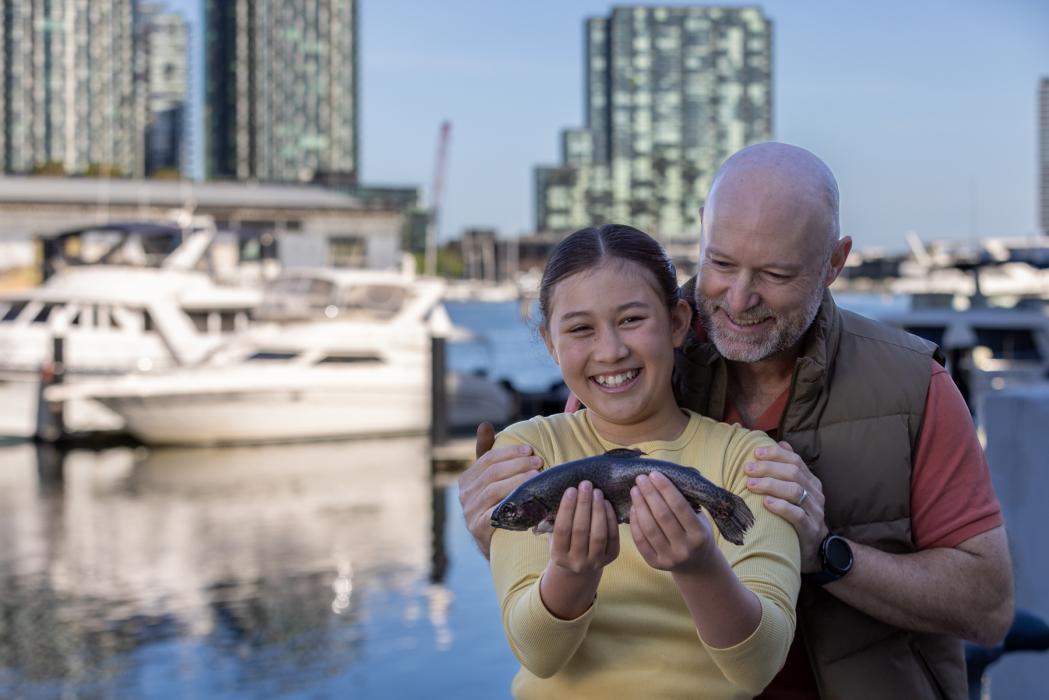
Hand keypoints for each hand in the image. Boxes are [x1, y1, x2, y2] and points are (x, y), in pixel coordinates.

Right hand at [457, 422, 543, 557]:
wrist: (494, 544)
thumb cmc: (495, 505)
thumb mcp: (489, 479)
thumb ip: (486, 452)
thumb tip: (485, 424)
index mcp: (466, 479)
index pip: (487, 459)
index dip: (509, 452)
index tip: (530, 450)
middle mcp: (464, 495)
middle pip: (492, 473)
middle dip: (517, 465)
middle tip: (538, 462)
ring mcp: (469, 512)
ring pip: (495, 490)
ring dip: (518, 481)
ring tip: (537, 476)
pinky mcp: (478, 529)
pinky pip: (496, 512)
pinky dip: (513, 503)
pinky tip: (530, 498)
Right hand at [548, 481, 619, 574]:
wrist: (580, 565)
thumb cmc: (565, 542)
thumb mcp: (554, 535)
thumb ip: (554, 519)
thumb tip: (559, 491)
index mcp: (559, 556)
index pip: (562, 529)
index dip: (567, 508)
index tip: (571, 489)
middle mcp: (577, 562)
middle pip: (580, 530)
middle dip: (583, 504)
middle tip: (586, 485)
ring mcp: (595, 562)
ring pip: (598, 534)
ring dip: (598, 510)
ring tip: (597, 492)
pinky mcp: (611, 557)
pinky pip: (613, 536)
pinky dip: (610, 518)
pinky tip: (606, 503)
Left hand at [629, 472, 716, 573]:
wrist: (697, 565)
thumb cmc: (697, 533)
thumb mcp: (700, 518)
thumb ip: (686, 502)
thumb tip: (664, 478)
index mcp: (699, 534)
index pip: (680, 507)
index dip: (665, 489)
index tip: (654, 474)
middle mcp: (685, 548)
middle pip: (662, 516)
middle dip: (649, 494)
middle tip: (641, 478)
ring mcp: (669, 558)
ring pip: (649, 528)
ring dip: (640, 506)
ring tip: (635, 491)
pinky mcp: (655, 564)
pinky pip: (641, 541)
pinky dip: (635, 523)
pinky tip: (633, 508)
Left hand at [744, 441, 826, 571]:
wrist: (814, 549)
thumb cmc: (797, 516)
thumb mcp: (794, 492)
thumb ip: (788, 469)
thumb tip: (781, 443)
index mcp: (811, 481)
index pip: (795, 460)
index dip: (775, 454)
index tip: (755, 453)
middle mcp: (815, 493)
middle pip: (793, 473)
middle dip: (768, 468)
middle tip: (747, 469)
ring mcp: (815, 512)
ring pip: (795, 491)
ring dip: (771, 485)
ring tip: (751, 484)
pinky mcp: (810, 529)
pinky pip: (797, 515)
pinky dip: (781, 507)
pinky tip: (766, 503)